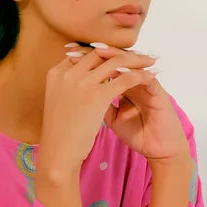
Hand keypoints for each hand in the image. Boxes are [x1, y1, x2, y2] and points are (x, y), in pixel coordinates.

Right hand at [36, 46, 157, 176]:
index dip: (104, 53)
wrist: (58, 153)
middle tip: (139, 55)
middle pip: (100, 53)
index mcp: (56, 73)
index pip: (84, 54)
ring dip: (136, 60)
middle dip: (121, 53)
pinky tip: (150, 77)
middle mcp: (68, 72)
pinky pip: (125, 78)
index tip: (118, 55)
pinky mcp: (97, 95)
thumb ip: (69, 88)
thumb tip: (82, 81)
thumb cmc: (59, 133)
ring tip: (150, 62)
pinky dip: (140, 76)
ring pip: (116, 62)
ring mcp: (82, 82)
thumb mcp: (59, 103)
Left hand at [83, 44, 189, 163]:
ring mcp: (147, 84)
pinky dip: (133, 72)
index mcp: (123, 85)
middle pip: (116, 59)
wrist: (158, 149)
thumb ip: (98, 104)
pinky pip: (145, 77)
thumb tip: (76, 94)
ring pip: (131, 63)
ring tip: (98, 51)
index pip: (105, 65)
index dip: (88, 59)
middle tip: (78, 46)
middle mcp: (135, 81)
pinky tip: (119, 69)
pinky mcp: (158, 92)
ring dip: (115, 56)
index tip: (68, 54)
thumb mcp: (111, 119)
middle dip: (98, 52)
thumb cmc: (137, 135)